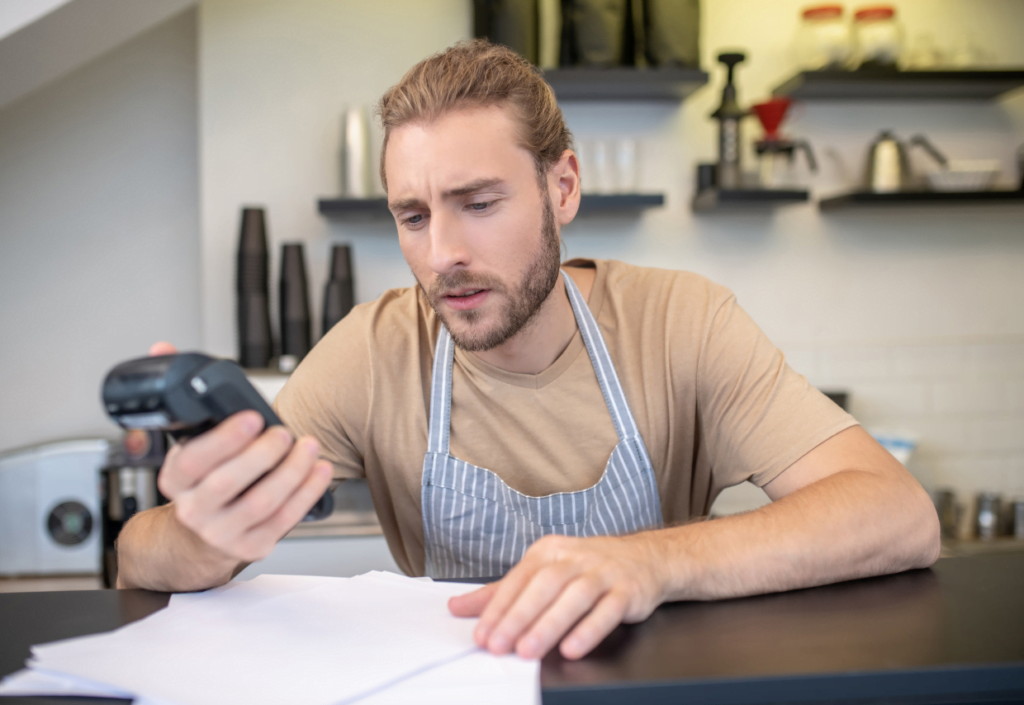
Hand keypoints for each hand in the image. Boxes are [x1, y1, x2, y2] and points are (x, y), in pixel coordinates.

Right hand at [148, 341, 332, 563]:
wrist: (198, 537)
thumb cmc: (203, 480)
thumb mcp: (187, 441)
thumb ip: (181, 396)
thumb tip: (163, 349)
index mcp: (175, 480)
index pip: (193, 460)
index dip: (225, 439)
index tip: (253, 417)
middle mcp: (194, 509)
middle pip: (227, 483)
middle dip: (262, 454)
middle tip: (284, 432)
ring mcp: (223, 532)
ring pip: (260, 504)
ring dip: (291, 472)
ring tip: (308, 446)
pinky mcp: (252, 545)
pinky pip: (283, 521)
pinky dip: (306, 493)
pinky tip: (318, 470)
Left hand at [448, 533, 666, 659]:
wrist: (645, 559)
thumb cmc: (587, 569)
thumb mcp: (543, 573)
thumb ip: (502, 592)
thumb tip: (458, 607)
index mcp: (549, 551)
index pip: (518, 579)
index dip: (498, 607)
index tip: (482, 634)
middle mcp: (575, 558)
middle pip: (543, 586)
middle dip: (519, 617)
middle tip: (499, 645)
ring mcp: (603, 573)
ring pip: (574, 597)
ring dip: (549, 624)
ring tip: (529, 650)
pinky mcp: (628, 591)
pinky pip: (607, 610)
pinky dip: (589, 630)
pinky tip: (572, 648)